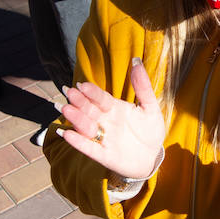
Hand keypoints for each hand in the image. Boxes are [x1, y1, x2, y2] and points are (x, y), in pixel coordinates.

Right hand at [55, 58, 165, 180]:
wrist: (153, 157)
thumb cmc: (150, 131)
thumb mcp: (150, 107)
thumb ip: (142, 87)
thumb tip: (136, 61)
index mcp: (114, 108)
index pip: (101, 98)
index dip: (92, 92)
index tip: (83, 85)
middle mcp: (105, 121)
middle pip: (90, 110)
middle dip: (80, 102)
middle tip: (69, 92)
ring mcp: (103, 138)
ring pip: (86, 127)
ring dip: (76, 119)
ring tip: (66, 110)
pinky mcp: (103, 155)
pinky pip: (88, 148)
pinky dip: (78, 142)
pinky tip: (67, 134)